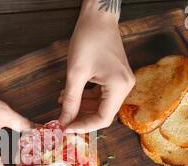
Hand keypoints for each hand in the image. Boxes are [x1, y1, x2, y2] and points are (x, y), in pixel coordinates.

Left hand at [59, 3, 134, 131]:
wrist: (98, 17)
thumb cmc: (89, 39)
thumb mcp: (75, 73)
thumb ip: (70, 100)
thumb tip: (63, 121)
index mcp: (119, 87)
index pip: (102, 119)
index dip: (83, 126)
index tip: (66, 127)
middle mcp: (125, 87)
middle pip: (103, 114)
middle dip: (81, 118)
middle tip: (63, 120)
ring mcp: (122, 82)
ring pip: (101, 105)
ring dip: (82, 107)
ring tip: (62, 104)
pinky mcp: (116, 78)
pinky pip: (102, 95)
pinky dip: (86, 97)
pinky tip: (70, 95)